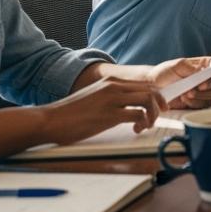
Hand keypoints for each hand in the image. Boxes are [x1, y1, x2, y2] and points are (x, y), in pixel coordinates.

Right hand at [39, 76, 167, 142]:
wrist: (50, 120)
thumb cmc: (69, 113)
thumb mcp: (93, 97)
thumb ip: (110, 97)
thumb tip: (125, 106)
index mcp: (110, 82)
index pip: (143, 84)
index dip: (156, 95)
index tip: (159, 106)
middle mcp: (113, 87)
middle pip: (150, 90)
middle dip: (159, 103)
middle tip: (159, 115)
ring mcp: (111, 100)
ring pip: (147, 100)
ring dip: (152, 114)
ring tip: (146, 125)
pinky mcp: (109, 115)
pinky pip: (138, 115)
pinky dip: (143, 123)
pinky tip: (137, 129)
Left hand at [144, 56, 210, 108]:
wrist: (152, 89)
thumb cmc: (164, 74)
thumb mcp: (177, 65)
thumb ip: (192, 67)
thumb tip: (204, 70)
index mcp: (203, 66)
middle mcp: (206, 78)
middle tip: (200, 85)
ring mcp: (203, 92)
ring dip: (201, 95)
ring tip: (186, 93)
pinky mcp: (198, 103)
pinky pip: (204, 105)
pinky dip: (195, 103)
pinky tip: (185, 99)